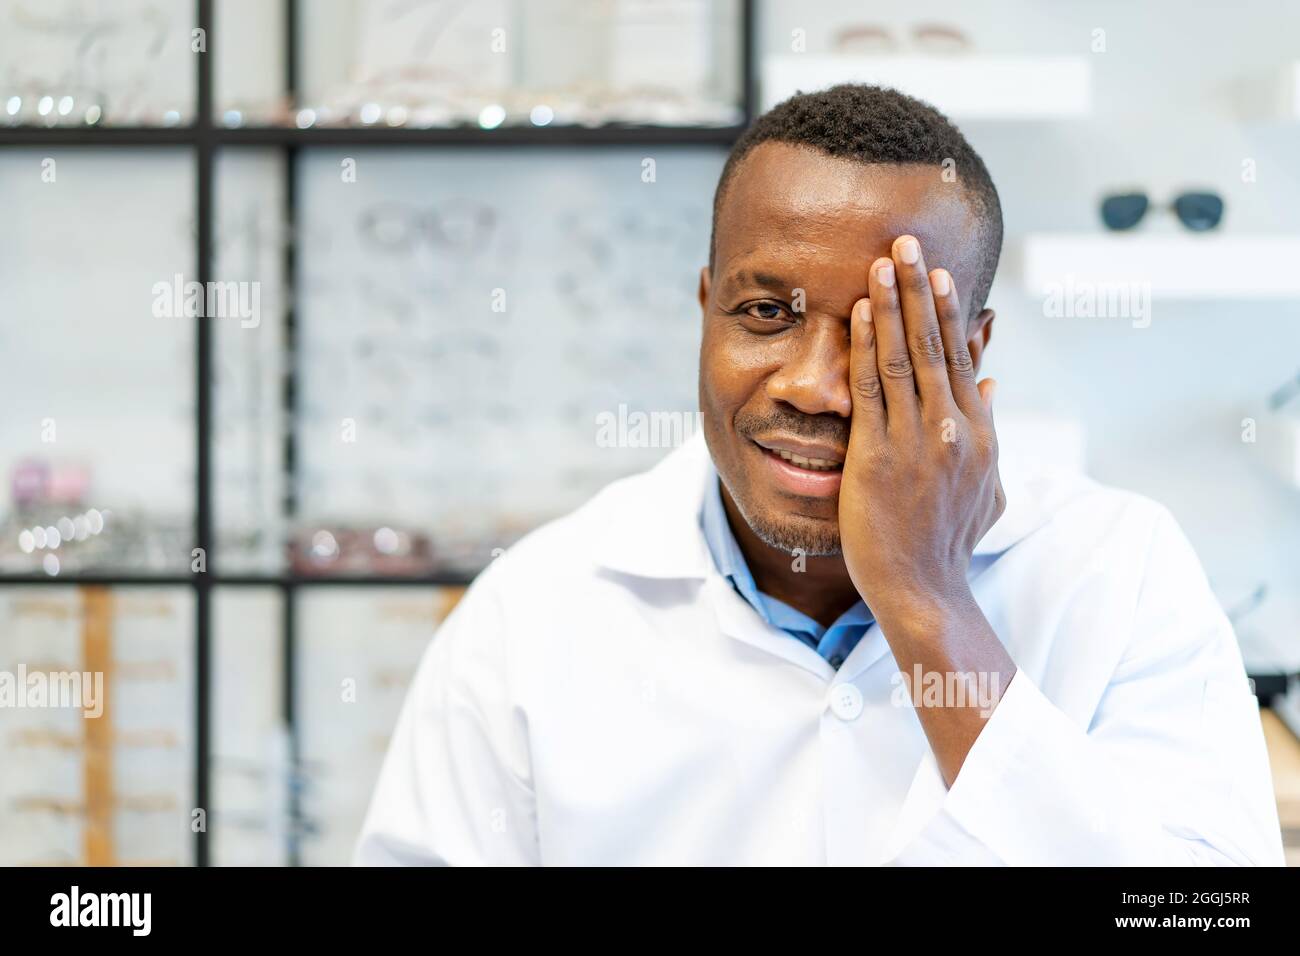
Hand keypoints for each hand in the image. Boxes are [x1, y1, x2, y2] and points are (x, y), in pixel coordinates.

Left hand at [837, 234, 1004, 623]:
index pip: (960, 358)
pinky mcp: (878, 457)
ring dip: (892, 304)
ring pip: (904, 358)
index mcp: (978, 434)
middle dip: (918, 289)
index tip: (936, 272)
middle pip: (935, 345)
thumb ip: (987, 432)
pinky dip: (867, 347)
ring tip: (882, 261)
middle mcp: (952, 429)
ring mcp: (916, 441)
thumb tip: (989, 383)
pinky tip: (861, 313)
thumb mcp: (986, 486)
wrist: (924, 590)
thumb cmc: (948, 543)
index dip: (947, 311)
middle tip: (905, 241)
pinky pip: (872, 390)